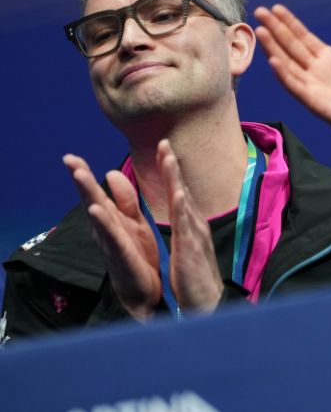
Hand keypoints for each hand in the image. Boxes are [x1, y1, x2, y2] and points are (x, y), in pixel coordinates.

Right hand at [64, 154, 160, 321]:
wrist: (145, 291)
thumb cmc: (136, 254)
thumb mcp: (133, 222)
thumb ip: (124, 199)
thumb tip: (110, 172)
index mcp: (110, 219)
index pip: (94, 193)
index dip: (84, 175)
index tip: (71, 156)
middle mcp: (105, 229)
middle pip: (91, 200)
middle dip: (81, 181)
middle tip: (69, 160)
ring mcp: (111, 243)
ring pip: (98, 216)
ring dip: (89, 195)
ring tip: (80, 176)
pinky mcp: (122, 255)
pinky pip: (113, 238)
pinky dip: (105, 224)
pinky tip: (96, 210)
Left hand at [160, 140, 222, 314]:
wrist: (206, 304)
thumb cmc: (194, 277)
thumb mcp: (185, 245)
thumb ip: (181, 224)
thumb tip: (178, 206)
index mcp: (190, 225)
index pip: (179, 192)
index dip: (171, 170)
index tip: (163, 148)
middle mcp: (195, 225)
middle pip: (183, 190)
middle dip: (173, 166)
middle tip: (165, 142)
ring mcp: (196, 236)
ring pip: (184, 202)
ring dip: (176, 179)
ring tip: (169, 158)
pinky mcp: (192, 250)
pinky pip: (187, 226)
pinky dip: (183, 208)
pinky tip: (178, 194)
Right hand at [254, 5, 330, 144]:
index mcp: (330, 58)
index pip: (304, 37)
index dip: (290, 23)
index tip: (276, 8)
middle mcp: (317, 70)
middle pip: (291, 46)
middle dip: (275, 29)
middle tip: (259, 11)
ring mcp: (313, 85)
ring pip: (288, 63)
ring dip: (273, 48)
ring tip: (261, 31)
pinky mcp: (314, 101)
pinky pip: (295, 86)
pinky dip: (283, 74)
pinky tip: (273, 60)